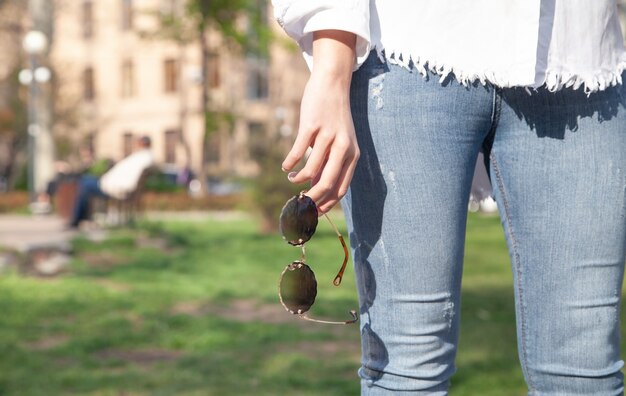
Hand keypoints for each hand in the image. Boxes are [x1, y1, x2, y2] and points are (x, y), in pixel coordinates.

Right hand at [282, 31, 359, 213]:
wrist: (332, 84)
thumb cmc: (334, 117)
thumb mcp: (338, 142)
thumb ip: (329, 164)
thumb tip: (315, 188)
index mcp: (352, 155)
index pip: (341, 188)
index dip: (326, 204)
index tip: (313, 212)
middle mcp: (343, 147)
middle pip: (327, 183)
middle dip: (311, 198)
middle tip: (299, 203)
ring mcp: (327, 136)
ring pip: (311, 170)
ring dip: (297, 179)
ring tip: (291, 178)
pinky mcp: (311, 126)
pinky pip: (298, 152)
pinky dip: (290, 164)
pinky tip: (286, 167)